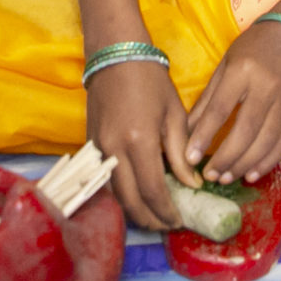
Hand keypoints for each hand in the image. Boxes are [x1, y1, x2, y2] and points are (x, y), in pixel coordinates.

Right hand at [86, 58, 195, 229]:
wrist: (115, 55)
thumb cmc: (150, 80)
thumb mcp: (174, 113)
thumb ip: (181, 153)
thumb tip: (191, 184)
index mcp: (138, 140)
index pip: (153, 190)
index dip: (167, 211)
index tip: (180, 219)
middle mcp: (114, 150)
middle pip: (130, 201)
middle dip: (150, 219)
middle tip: (168, 225)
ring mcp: (97, 150)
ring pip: (114, 196)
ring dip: (134, 211)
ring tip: (154, 216)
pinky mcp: (89, 147)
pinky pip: (104, 182)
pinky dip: (121, 196)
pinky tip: (136, 197)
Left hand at [185, 19, 280, 183]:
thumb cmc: (255, 46)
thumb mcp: (226, 64)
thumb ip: (208, 98)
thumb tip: (188, 130)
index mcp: (243, 71)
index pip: (220, 109)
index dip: (204, 136)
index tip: (189, 158)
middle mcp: (266, 88)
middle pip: (245, 132)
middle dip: (225, 159)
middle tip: (208, 176)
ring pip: (265, 142)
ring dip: (244, 165)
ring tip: (226, 178)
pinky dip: (267, 162)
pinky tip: (252, 174)